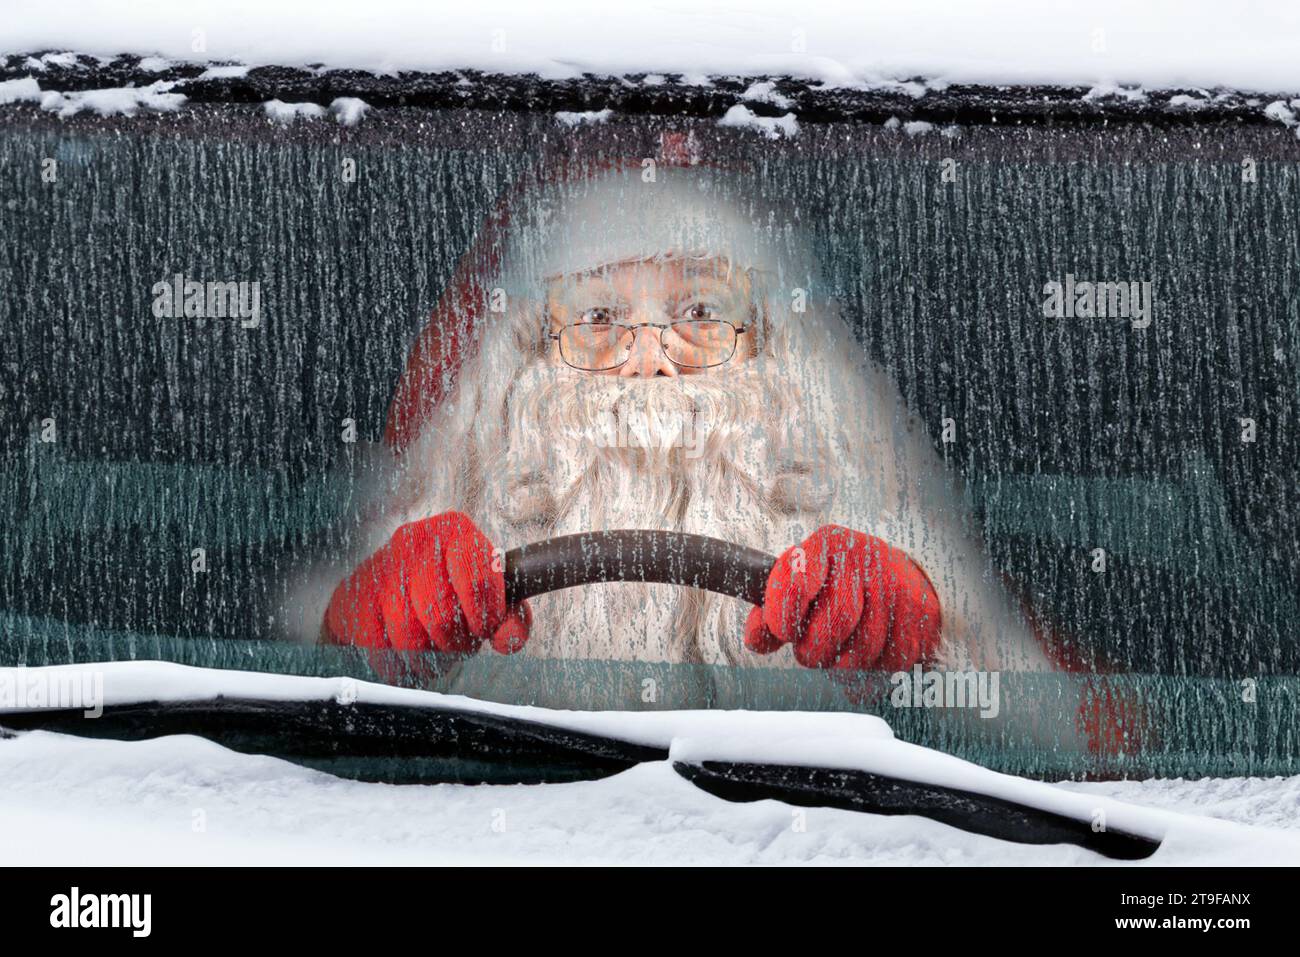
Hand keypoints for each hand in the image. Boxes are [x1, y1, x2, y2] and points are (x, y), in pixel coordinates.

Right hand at [324, 511, 530, 653]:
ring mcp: (380, 564)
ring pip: (408, 635)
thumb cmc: (448, 592)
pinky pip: (378, 648)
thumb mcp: (489, 600)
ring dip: (426, 659)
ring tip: (432, 654)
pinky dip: (396, 665)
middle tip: (457, 646)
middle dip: (454, 643)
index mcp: (456, 530)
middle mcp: (416, 538)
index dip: (485, 615)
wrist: (387, 591)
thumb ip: (511, 620)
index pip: (478, 580)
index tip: (483, 629)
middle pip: (441, 613)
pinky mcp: (353, 593)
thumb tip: (507, 640)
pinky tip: (404, 657)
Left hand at [744, 525, 940, 670]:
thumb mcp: (800, 583)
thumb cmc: (837, 584)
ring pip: (861, 652)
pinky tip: (869, 656)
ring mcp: (898, 584)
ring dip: (842, 666)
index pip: (796, 582)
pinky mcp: (922, 613)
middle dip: (813, 650)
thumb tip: (758, 640)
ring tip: (840, 652)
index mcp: (827, 543)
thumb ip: (771, 612)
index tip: (784, 631)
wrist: (899, 576)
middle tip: (812, 650)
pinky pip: (889, 664)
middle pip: (832, 625)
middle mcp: (866, 557)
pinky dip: (872, 673)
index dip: (782, 615)